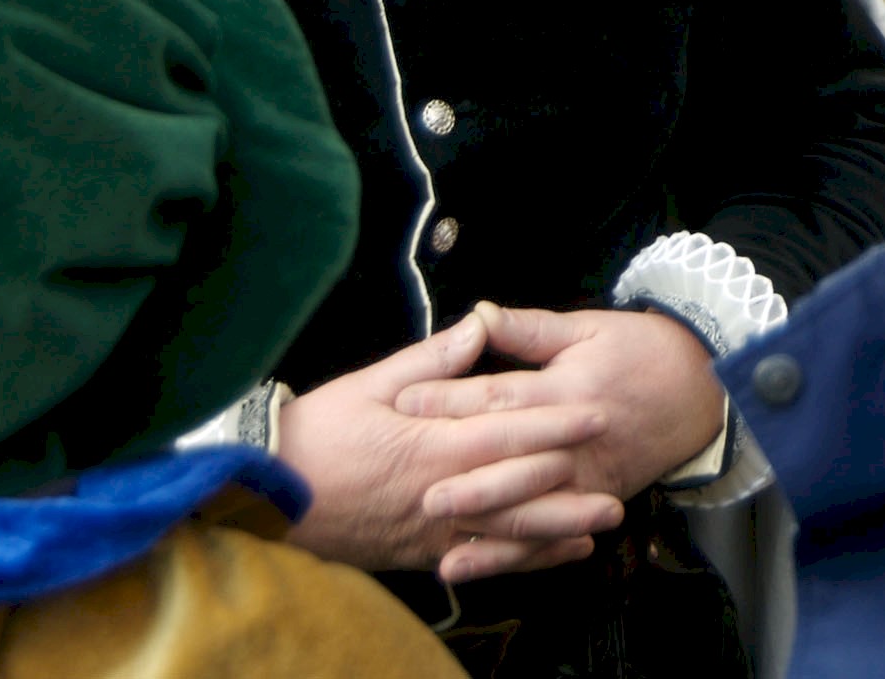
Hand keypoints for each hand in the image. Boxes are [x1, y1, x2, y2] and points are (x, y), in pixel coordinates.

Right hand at [276, 311, 622, 573]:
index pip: (507, 431)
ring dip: (557, 527)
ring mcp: (431, 528)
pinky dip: (521, 557)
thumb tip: (478, 326)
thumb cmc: (316, 432)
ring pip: (506, 531)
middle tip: (618, 479)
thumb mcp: (370, 382)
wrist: (266, 492)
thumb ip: (431, 360)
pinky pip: (481, 557)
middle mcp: (439, 490)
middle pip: (518, 488)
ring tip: (601, 524)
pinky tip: (554, 553)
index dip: (555, 423)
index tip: (596, 413)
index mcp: (431, 442)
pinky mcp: (420, 553)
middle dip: (571, 483)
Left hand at [395, 302, 727, 583]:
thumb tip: (477, 314)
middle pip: (515, 464)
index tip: (404, 402)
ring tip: (445, 546)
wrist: (703, 389)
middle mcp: (576, 441)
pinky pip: (553, 534)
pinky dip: (518, 555)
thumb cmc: (639, 351)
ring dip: (490, 532)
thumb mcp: (587, 328)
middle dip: (467, 480)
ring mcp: (588, 477)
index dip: (452, 399)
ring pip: (534, 509)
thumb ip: (529, 330)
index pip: (501, 397)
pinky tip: (481, 565)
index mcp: (568, 389)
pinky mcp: (595, 500)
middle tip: (420, 493)